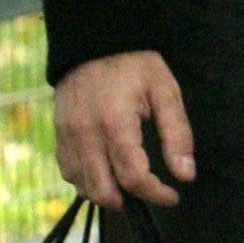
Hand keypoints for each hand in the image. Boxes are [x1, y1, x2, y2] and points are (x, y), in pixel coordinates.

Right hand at [53, 50, 196, 210]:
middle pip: (103, 191)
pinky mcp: (58, 133)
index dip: (156, 194)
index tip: (172, 195)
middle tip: (149, 192)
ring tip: (128, 184)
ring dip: (107, 193)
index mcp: (115, 123)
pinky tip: (105, 172)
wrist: (95, 41)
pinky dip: (87, 180)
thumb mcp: (165, 91)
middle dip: (130, 201)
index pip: (133, 178)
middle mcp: (86, 134)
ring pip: (82, 186)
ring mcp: (68, 135)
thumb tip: (185, 175)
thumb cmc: (134, 65)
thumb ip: (177, 134)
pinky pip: (68, 171)